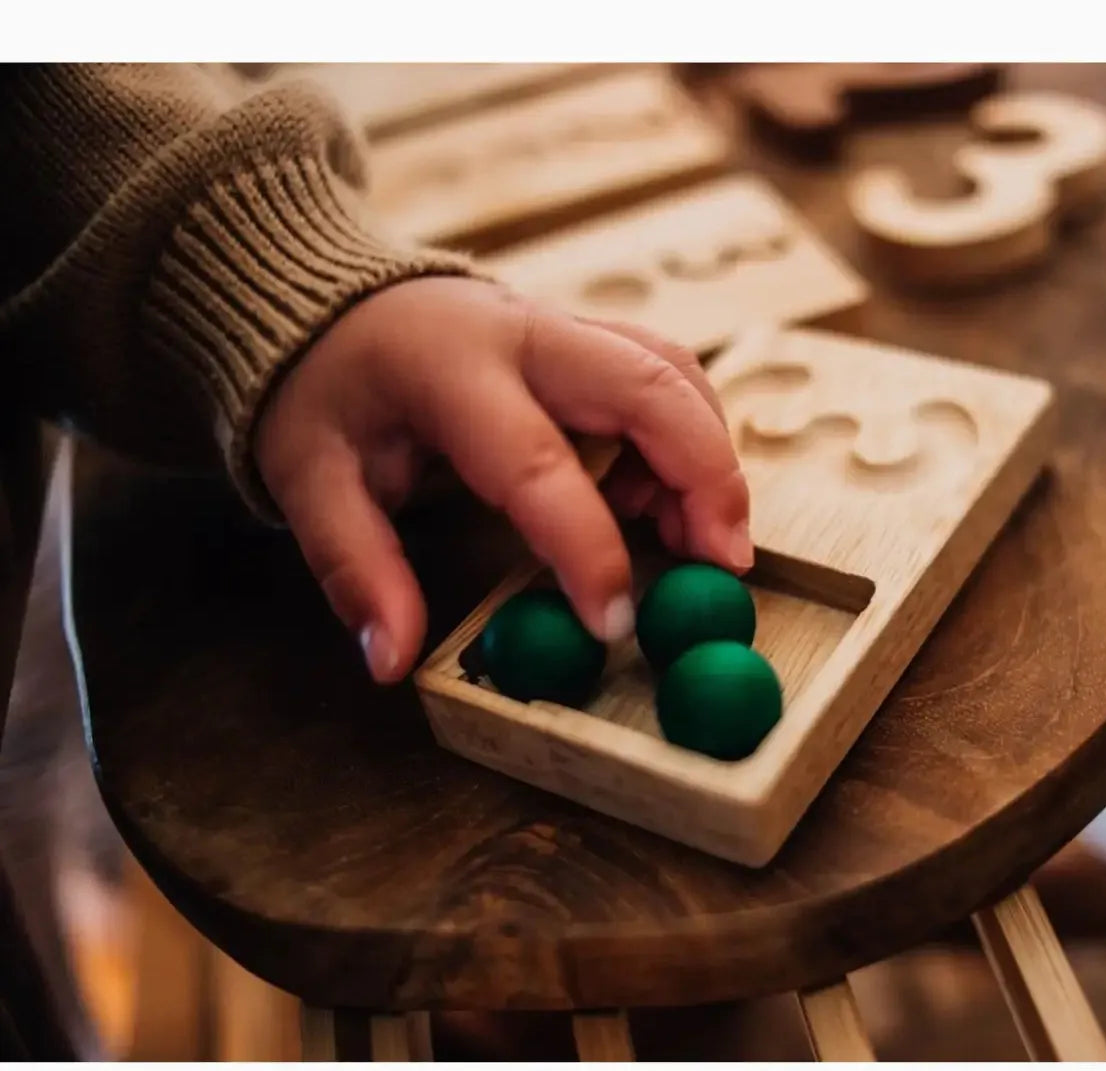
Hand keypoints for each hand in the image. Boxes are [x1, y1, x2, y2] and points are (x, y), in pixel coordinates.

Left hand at [253, 277, 751, 683]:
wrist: (339, 301)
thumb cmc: (327, 391)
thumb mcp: (310, 478)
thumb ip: (356, 568)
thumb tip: (393, 661)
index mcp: (452, 371)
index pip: (538, 462)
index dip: (588, 548)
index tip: (615, 624)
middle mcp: (528, 334)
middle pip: (651, 388)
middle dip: (707, 479)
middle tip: (722, 568)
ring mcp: (571, 327)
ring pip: (676, 374)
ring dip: (707, 459)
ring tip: (695, 543)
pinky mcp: (595, 338)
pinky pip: (668, 378)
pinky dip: (689, 441)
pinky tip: (661, 502)